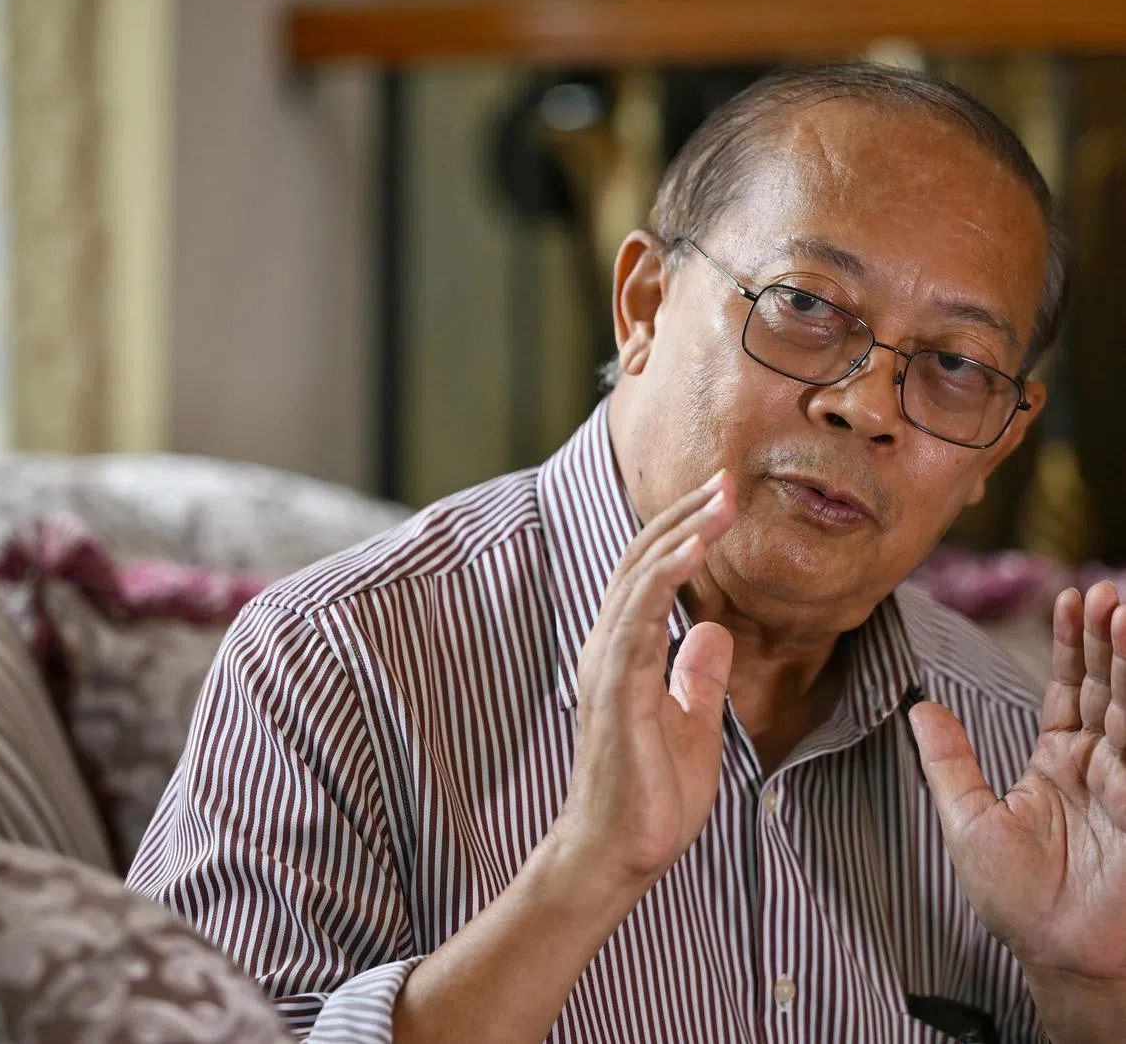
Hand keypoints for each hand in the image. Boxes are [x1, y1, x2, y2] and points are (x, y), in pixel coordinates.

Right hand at [547, 468, 735, 899]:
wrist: (619, 852)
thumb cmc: (651, 794)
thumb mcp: (693, 724)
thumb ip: (698, 675)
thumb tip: (715, 629)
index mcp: (626, 653)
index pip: (650, 576)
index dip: (684, 534)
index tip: (723, 502)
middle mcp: (608, 646)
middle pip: (642, 562)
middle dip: (685, 517)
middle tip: (726, 480)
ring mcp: (606, 664)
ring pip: (638, 578)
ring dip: (681, 533)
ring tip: (721, 500)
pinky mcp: (613, 686)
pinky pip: (637, 617)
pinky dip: (663, 577)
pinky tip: (694, 549)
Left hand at [910, 581, 1125, 1039]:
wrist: (1062, 961)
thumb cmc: (1018, 902)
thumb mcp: (968, 821)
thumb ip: (948, 762)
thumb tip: (918, 707)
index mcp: (1058, 762)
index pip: (1068, 688)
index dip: (1072, 644)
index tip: (1069, 599)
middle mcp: (1099, 764)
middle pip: (1105, 686)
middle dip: (1105, 639)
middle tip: (1103, 593)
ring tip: (1123, 611)